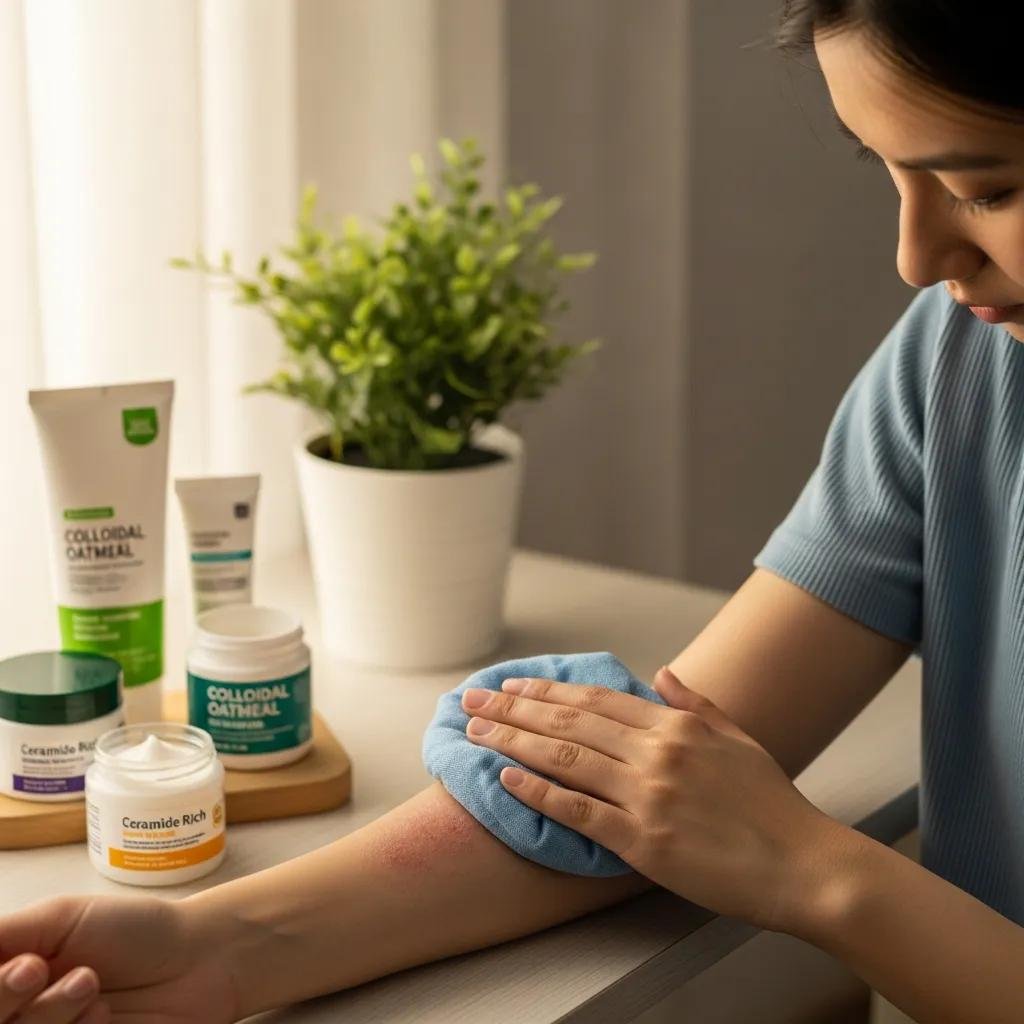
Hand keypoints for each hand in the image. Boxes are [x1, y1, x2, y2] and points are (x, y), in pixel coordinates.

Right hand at [0, 893, 236, 1022]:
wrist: (199, 961)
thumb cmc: (134, 931)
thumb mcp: (61, 919)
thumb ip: (5, 935)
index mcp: (8, 974)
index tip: (30, 967)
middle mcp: (22, 1013)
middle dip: (30, 1008)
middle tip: (63, 974)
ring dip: (51, 1018)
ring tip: (91, 986)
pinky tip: (104, 1016)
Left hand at [461, 666, 850, 933]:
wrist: (804, 863)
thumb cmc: (773, 803)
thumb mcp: (738, 738)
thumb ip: (695, 703)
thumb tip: (661, 671)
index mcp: (676, 725)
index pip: (596, 698)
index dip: (548, 691)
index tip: (512, 686)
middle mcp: (656, 752)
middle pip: (570, 721)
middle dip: (514, 709)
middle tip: (470, 701)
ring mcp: (648, 795)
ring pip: (566, 758)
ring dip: (513, 743)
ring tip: (475, 734)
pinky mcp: (644, 842)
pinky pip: (580, 812)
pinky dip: (540, 792)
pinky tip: (508, 779)